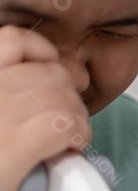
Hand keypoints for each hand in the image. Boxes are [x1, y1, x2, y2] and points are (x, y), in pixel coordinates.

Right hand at [0, 26, 90, 190]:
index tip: (53, 76)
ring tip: (65, 142)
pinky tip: (68, 149)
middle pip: (48, 73)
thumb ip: (11, 97)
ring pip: (62, 98)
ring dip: (76, 120)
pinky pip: (62, 124)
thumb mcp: (0, 120)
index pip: (13, 40)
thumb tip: (50, 74)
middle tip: (63, 125)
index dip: (45, 56)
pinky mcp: (7, 149)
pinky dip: (76, 135)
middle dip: (68, 98)